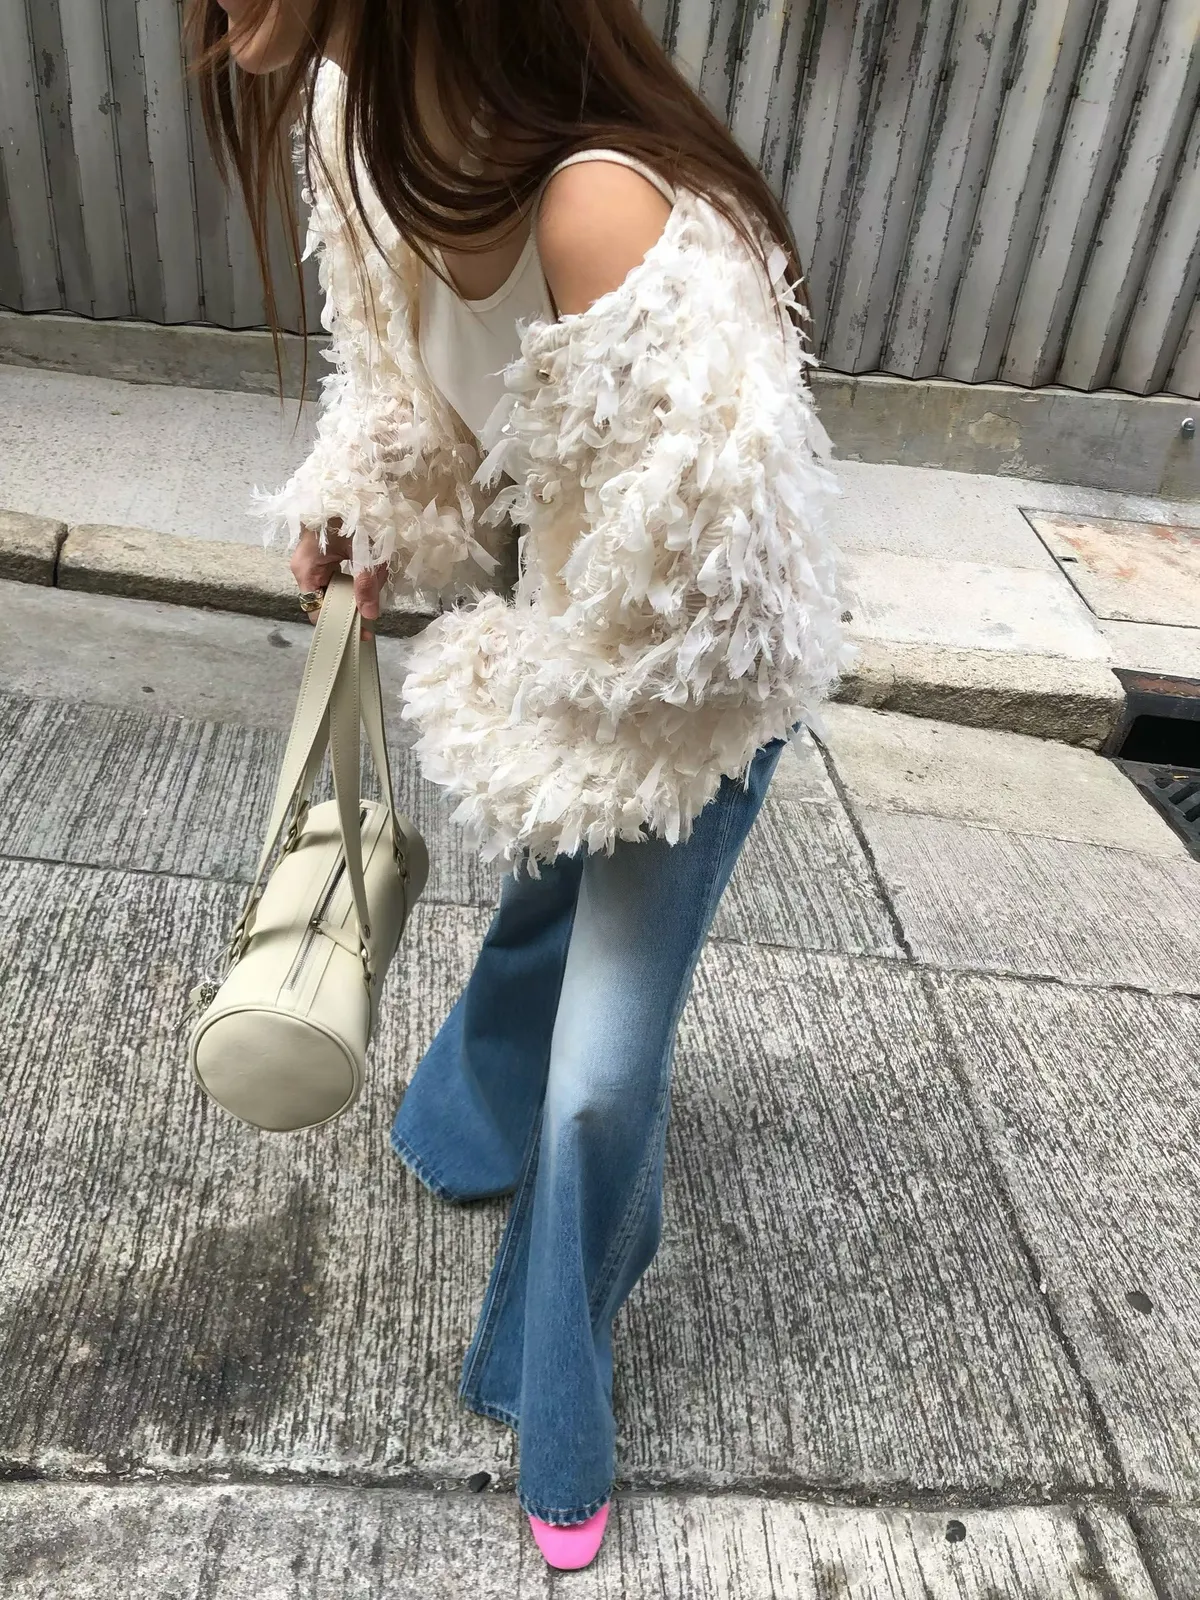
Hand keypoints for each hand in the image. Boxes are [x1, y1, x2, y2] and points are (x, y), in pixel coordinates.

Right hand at [290, 520, 388, 638]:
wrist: (345, 486)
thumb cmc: (348, 513)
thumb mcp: (362, 550)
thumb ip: (366, 583)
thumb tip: (370, 614)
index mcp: (306, 570)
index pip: (317, 612)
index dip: (341, 625)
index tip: (364, 632)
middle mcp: (304, 569)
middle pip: (328, 602)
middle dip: (354, 603)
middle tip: (376, 601)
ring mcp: (313, 562)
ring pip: (336, 589)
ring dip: (358, 588)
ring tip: (376, 578)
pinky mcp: (323, 556)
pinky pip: (338, 576)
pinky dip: (356, 576)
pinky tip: (370, 570)